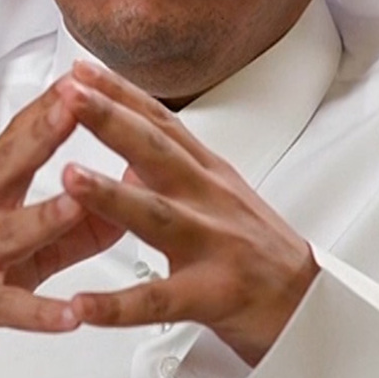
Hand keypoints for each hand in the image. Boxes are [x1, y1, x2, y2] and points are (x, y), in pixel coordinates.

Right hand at [0, 79, 125, 377]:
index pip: (19, 138)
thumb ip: (72, 229)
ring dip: (44, 216)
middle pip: (7, 166)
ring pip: (7, 233)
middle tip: (74, 104)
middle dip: (42, 133)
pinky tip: (71, 315)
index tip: (84, 74)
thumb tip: (126, 202)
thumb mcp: (18, 249)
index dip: (50, 106)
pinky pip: (4, 307)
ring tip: (76, 203)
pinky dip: (39, 312)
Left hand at [55, 61, 318, 365]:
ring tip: (68, 177)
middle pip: (157, 152)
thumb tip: (129, 157)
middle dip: (111, 120)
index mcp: (207, 174)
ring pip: (156, 216)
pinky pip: (157, 302)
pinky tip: (81, 306)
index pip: (160, 122)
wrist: (310, 307)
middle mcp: (209, 200)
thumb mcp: (220, 197)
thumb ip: (175, 172)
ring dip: (110, 195)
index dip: (120, 92)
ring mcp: (212, 245)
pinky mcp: (211, 296)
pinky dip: (118, 306)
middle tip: (69, 95)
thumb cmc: (259, 252)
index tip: (80, 69)